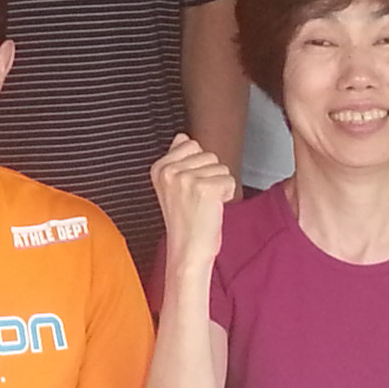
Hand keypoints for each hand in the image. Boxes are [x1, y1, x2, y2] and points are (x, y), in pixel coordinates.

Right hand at [150, 133, 238, 272]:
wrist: (187, 250)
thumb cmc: (184, 222)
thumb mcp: (172, 186)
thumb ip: (176, 158)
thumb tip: (182, 137)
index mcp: (159, 168)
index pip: (190, 144)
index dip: (198, 165)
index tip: (189, 186)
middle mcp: (170, 171)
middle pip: (208, 154)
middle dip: (210, 175)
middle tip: (197, 198)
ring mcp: (186, 179)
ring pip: (221, 167)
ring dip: (219, 186)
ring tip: (204, 203)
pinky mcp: (204, 188)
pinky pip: (230, 180)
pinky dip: (227, 195)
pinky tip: (212, 208)